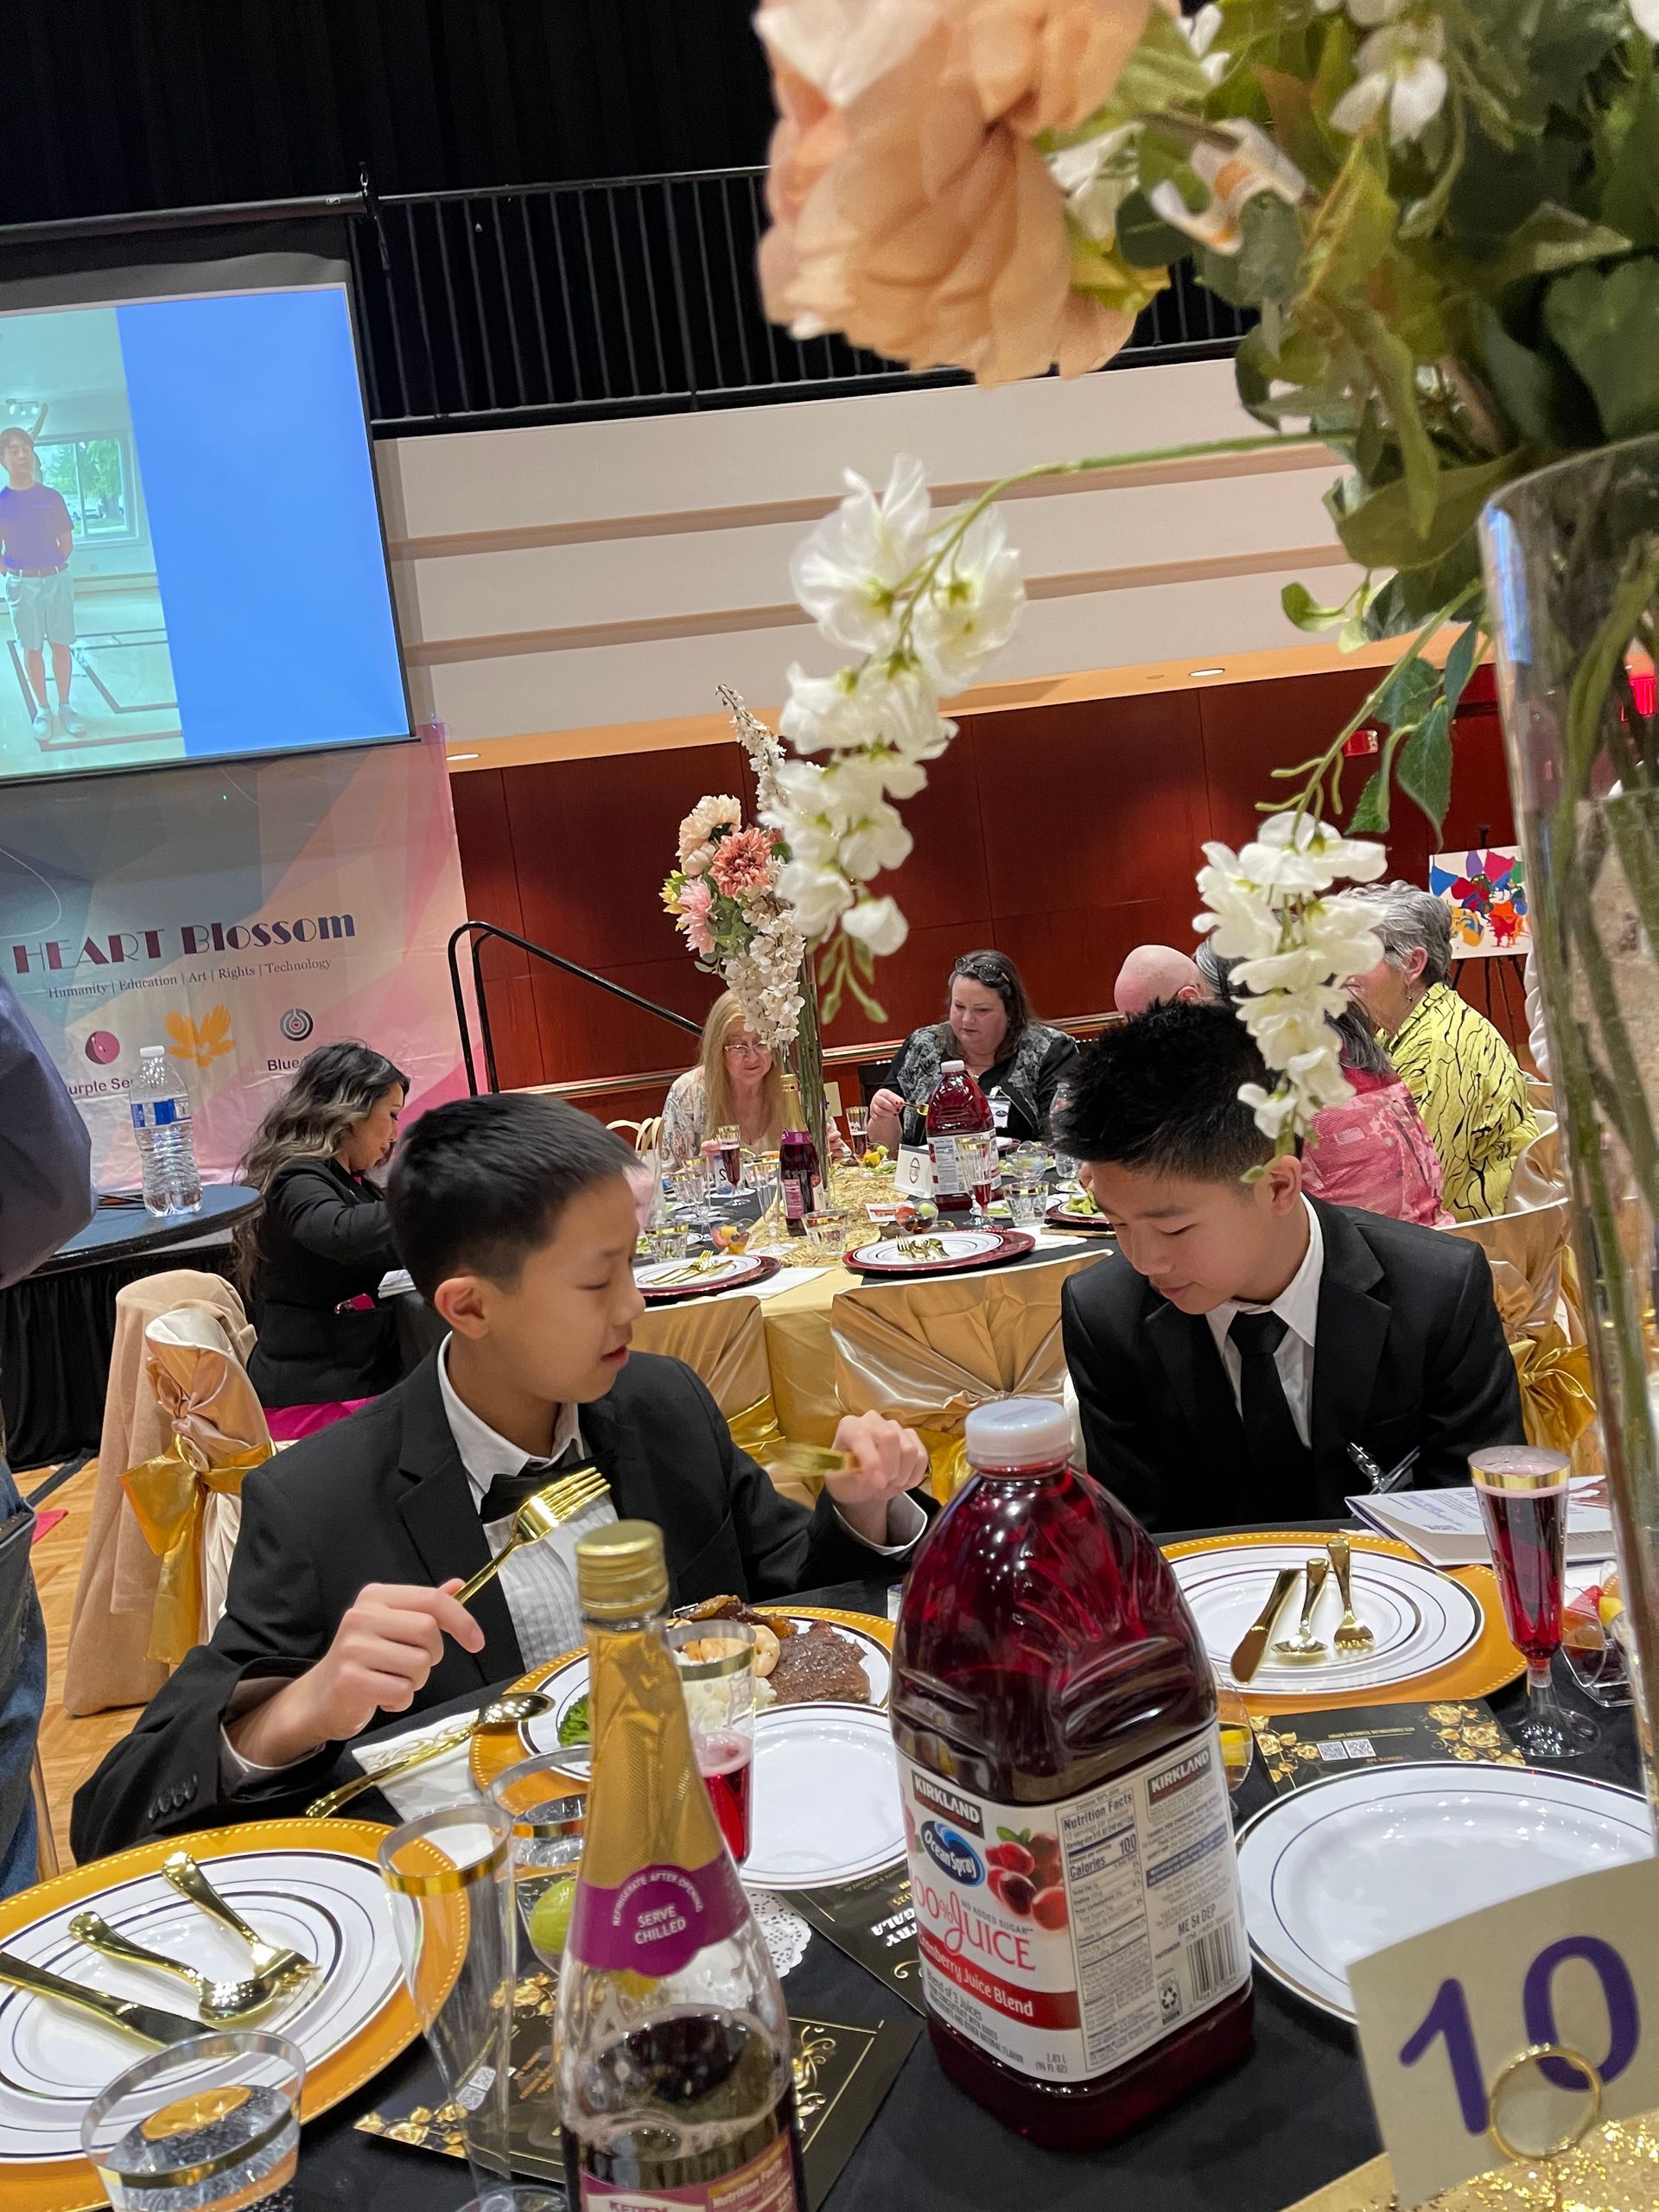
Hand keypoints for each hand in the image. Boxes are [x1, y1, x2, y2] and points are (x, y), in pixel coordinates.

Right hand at [226, 1579, 484, 1768]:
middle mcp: (361, 1616)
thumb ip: (424, 1607)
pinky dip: (401, 1700)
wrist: (320, 1698)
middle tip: (413, 1666)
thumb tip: (459, 1586)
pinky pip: (402, 1691)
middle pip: (428, 1632)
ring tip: (392, 1681)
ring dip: (415, 1682)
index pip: (431, 1600)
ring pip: (419, 1665)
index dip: (462, 1620)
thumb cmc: (364, 1661)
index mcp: (376, 1597)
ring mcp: (353, 1647)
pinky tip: (382, 1697)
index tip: (477, 1642)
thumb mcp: (392, 1627)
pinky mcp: (350, 1679)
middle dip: (431, 1656)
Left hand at [826, 1411, 929, 1545]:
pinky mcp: (911, 1436)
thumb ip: (855, 1478)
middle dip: (890, 1468)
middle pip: (890, 1437)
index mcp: (849, 1427)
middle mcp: (872, 1420)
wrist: (860, 1483)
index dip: (873, 1461)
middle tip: (883, 1486)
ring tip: (890, 1484)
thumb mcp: (842, 1483)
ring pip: (909, 1449)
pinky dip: (914, 1475)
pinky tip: (902, 1482)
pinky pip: (922, 1456)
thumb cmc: (847, 1480)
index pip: (862, 1436)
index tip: (879, 1484)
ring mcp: (894, 1426)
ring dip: (902, 1475)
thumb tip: (878, 1478)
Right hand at [868, 1088, 905, 1124]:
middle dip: (891, 1107)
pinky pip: (878, 1117)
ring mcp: (873, 1106)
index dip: (893, 1099)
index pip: (886, 1094)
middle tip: (897, 1110)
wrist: (884, 1110)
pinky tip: (889, 1117)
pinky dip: (885, 1118)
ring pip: (880, 1111)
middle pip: (882, 1102)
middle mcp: (876, 1098)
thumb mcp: (895, 1100)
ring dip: (889, 1113)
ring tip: (895, 1114)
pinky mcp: (873, 1114)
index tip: (898, 1103)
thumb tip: (901, 1103)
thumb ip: (899, 1101)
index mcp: (882, 1092)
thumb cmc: (890, 1103)